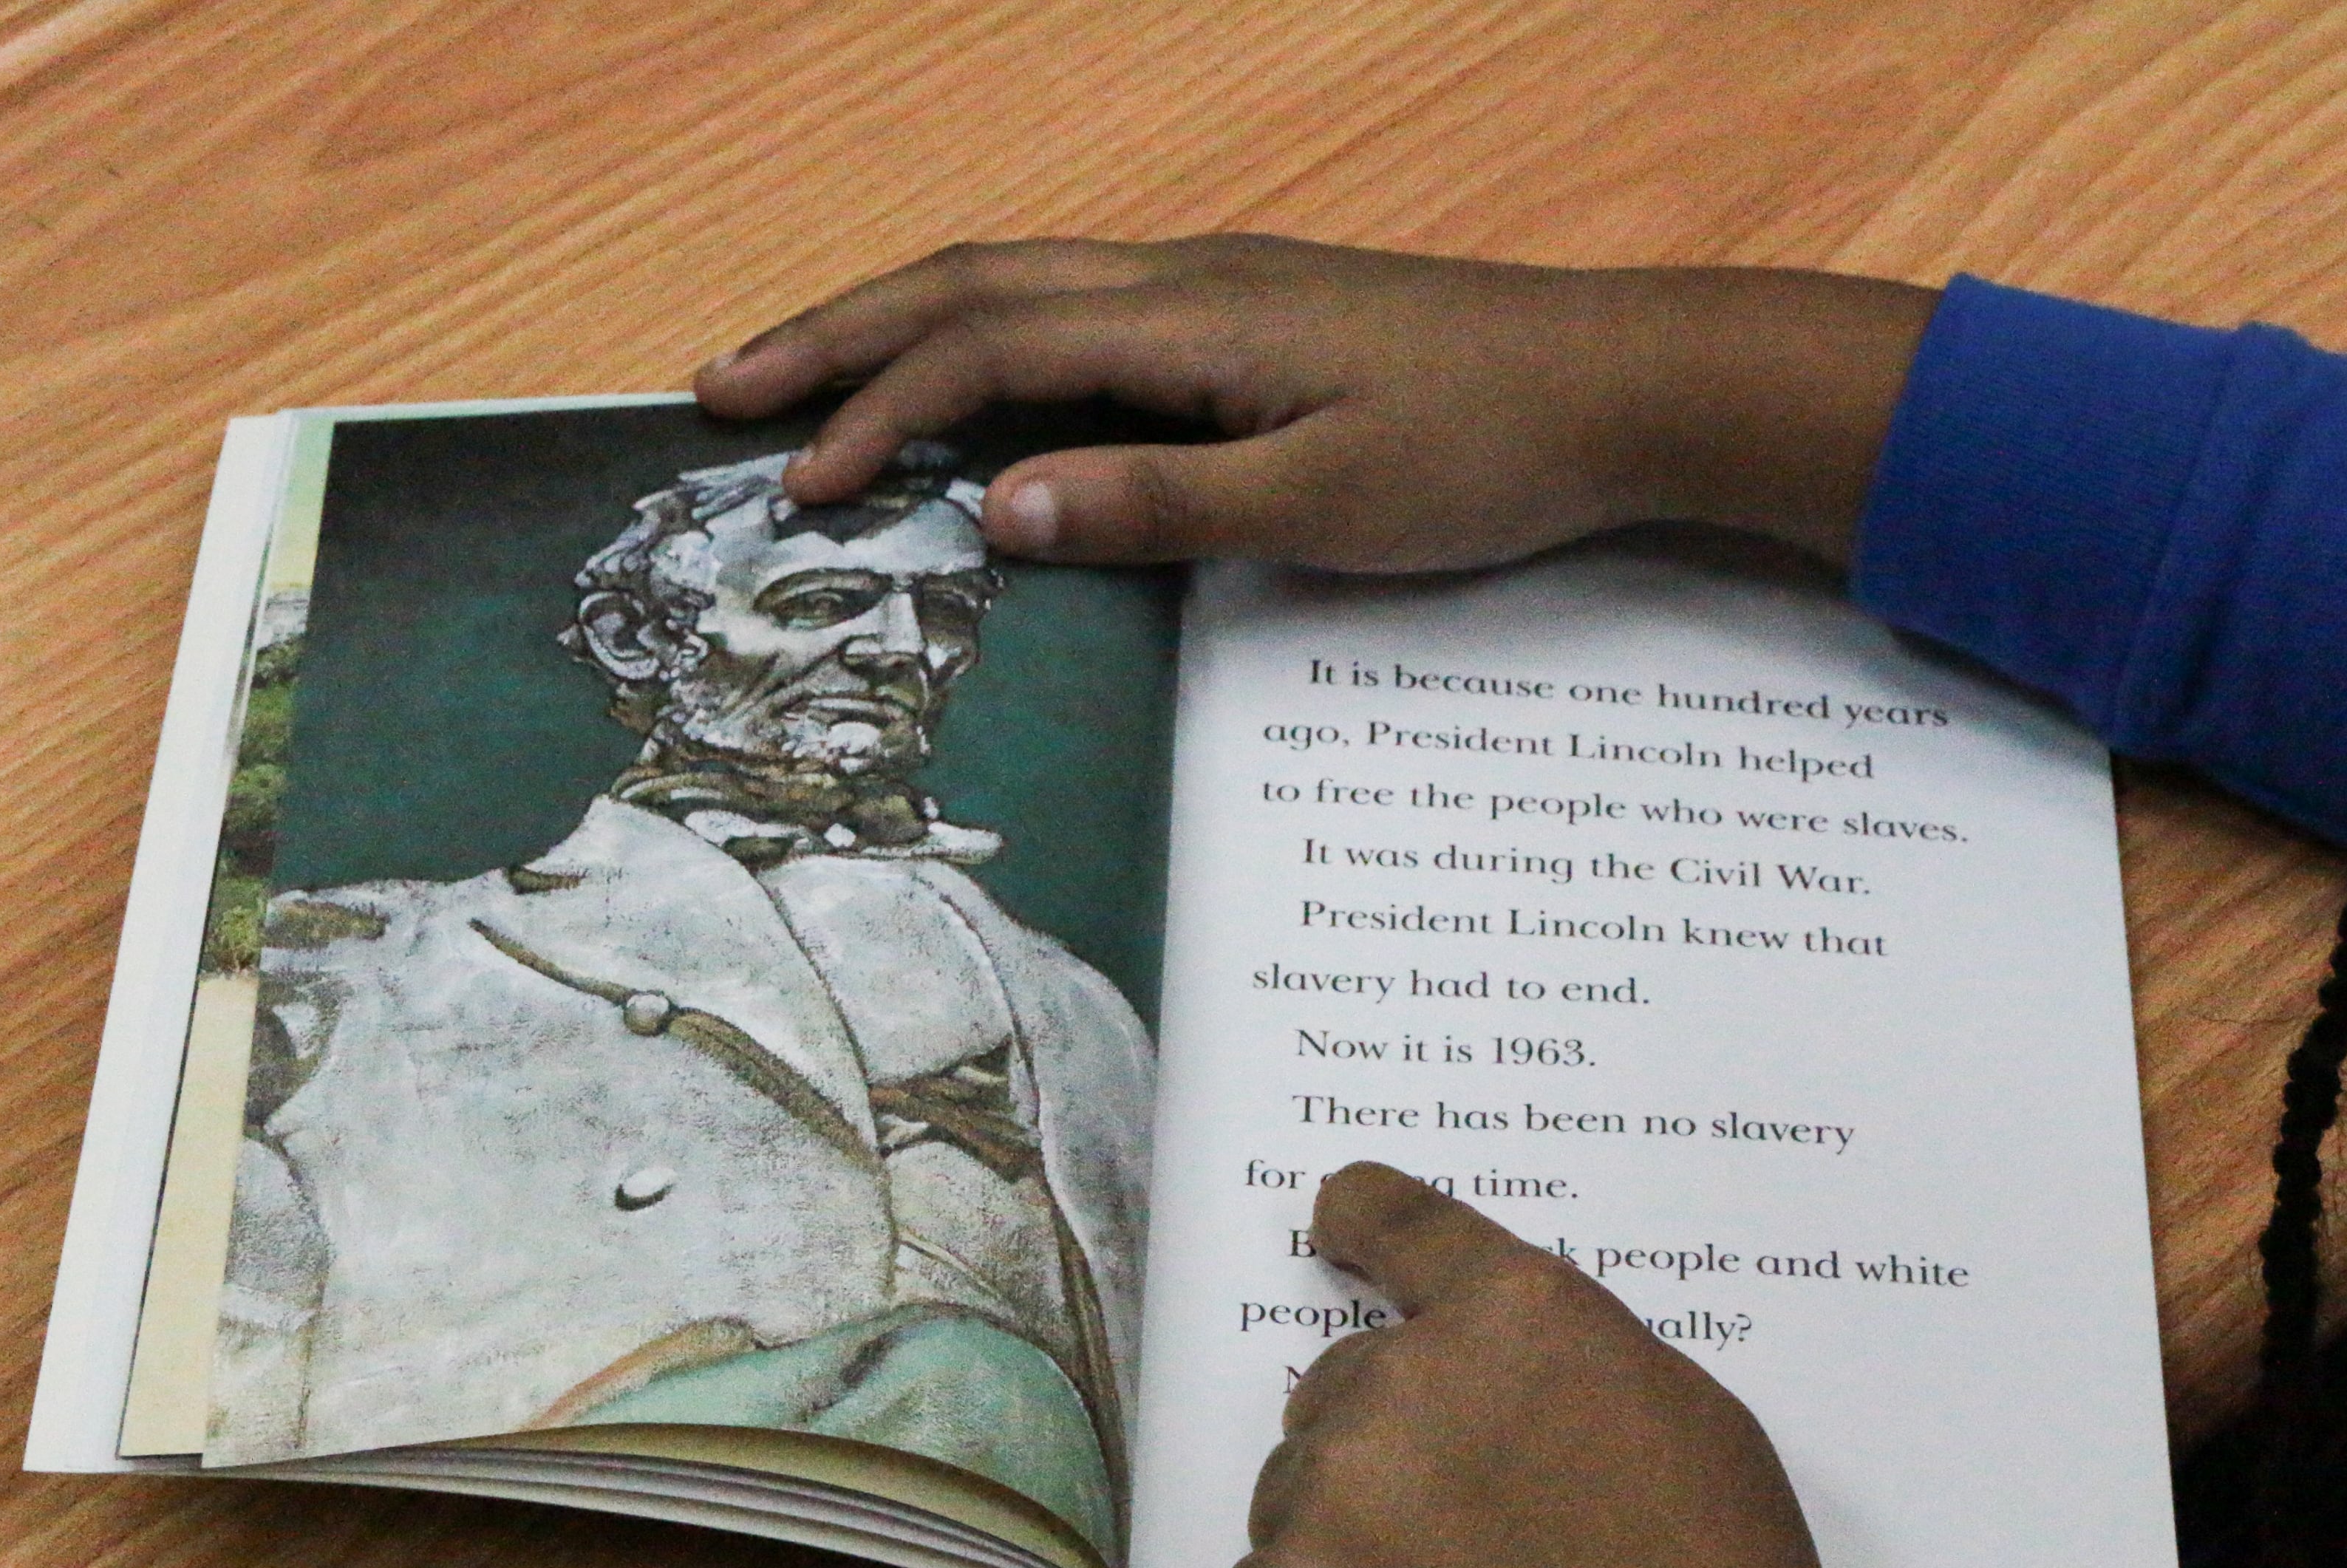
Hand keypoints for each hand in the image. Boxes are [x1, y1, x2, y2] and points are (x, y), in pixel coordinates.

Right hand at [696, 236, 1937, 571]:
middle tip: (721, 386)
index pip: (991, 351)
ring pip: (1018, 278)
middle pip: (972, 281)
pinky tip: (970, 381)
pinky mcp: (1251, 314)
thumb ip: (1160, 507)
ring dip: (900, 321)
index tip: (799, 488)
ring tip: (805, 370)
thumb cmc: (1488, 447)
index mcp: (1190, 320)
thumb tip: (998, 510)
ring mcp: (1218, 288)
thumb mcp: (1326, 504)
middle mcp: (1186, 280)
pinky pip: (1077, 303)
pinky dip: (985, 334)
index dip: (882, 413)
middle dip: (839, 333)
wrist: (1625, 383)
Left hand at [1220, 1163, 1957, 1567]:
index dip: (1359, 1218)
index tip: (1330, 1217)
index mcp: (1511, 1312)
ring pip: (1299, 1489)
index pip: (1395, 1221)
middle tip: (1472, 1535)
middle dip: (1391, 1440)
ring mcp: (1327, 1493)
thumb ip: (1567, 1361)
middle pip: (1342, 1381)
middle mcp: (1399, 1377)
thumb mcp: (1683, 1416)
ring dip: (1349, 1534)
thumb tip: (1497, 1368)